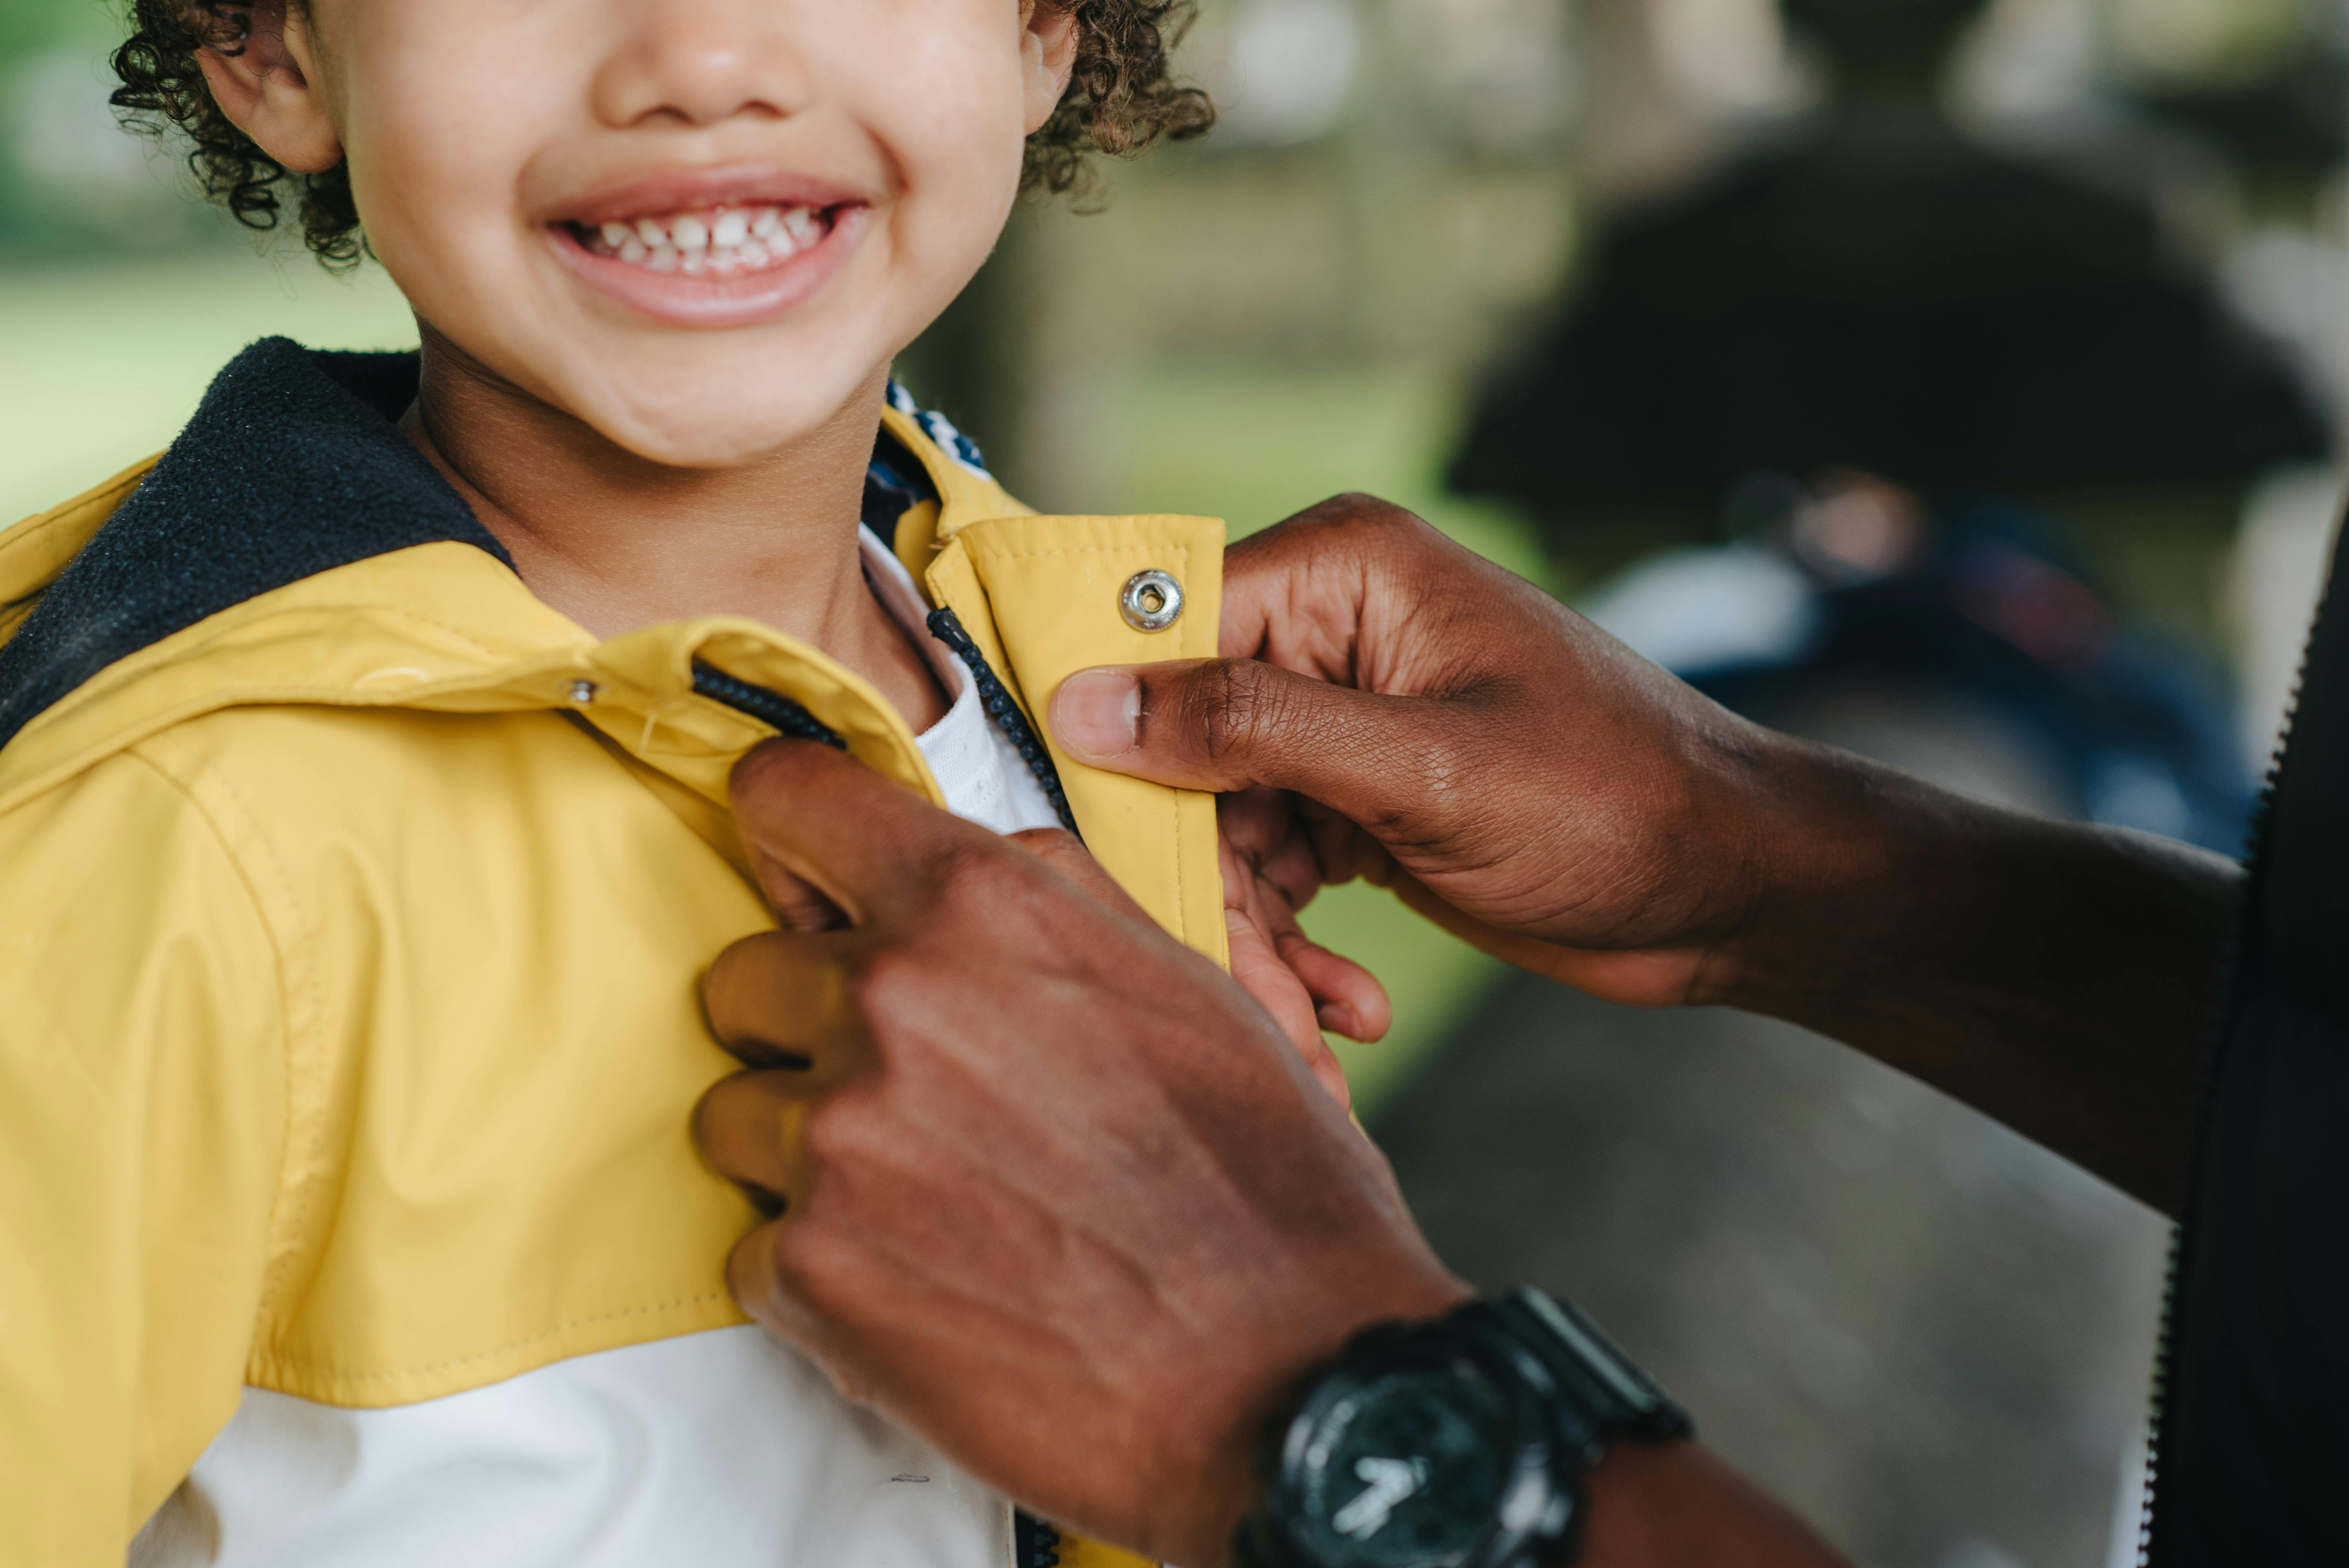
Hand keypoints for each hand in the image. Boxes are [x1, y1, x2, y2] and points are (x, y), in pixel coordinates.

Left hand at [695, 738, 1467, 1567]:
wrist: (1285, 1374)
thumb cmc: (1258, 1186)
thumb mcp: (1184, 983)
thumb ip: (1050, 899)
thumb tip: (970, 858)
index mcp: (979, 907)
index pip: (789, 800)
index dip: (786, 839)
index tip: (798, 881)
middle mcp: (889, 1002)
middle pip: (744, 978)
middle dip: (805, 1031)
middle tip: (906, 1095)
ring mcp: (836, 1139)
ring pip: (738, 1116)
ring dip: (809, 1156)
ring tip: (931, 1204)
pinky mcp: (809, 1271)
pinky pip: (754, 1248)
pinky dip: (822, 1272)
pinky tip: (929, 1286)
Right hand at [1049, 496, 1785, 1009]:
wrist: (1729, 888)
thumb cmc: (1611, 803)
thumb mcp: (1422, 771)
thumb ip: (1250, 729)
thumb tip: (1085, 702)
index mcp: (1338, 572)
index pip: (1159, 634)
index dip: (1118, 747)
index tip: (1098, 857)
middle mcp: (1324, 631)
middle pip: (1180, 756)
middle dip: (1207, 892)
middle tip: (1257, 1005)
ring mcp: (1337, 722)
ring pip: (1217, 833)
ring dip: (1254, 948)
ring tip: (1316, 1040)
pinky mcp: (1353, 800)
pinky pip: (1269, 874)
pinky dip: (1294, 953)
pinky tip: (1349, 1015)